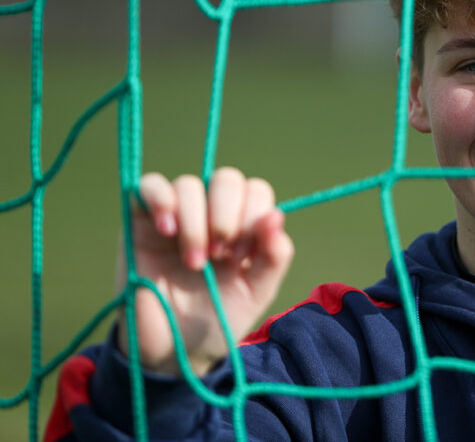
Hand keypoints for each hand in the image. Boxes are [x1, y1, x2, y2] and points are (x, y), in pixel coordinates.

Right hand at [115, 168, 293, 375]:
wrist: (174, 351)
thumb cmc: (219, 317)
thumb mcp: (256, 291)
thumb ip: (274, 256)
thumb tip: (277, 216)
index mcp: (243, 225)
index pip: (255, 191)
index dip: (253, 215)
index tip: (243, 257)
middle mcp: (211, 214)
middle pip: (226, 180)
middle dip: (226, 215)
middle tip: (219, 255)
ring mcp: (176, 215)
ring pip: (189, 185)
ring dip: (195, 222)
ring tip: (193, 262)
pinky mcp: (141, 222)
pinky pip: (149, 186)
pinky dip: (160, 200)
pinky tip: (166, 230)